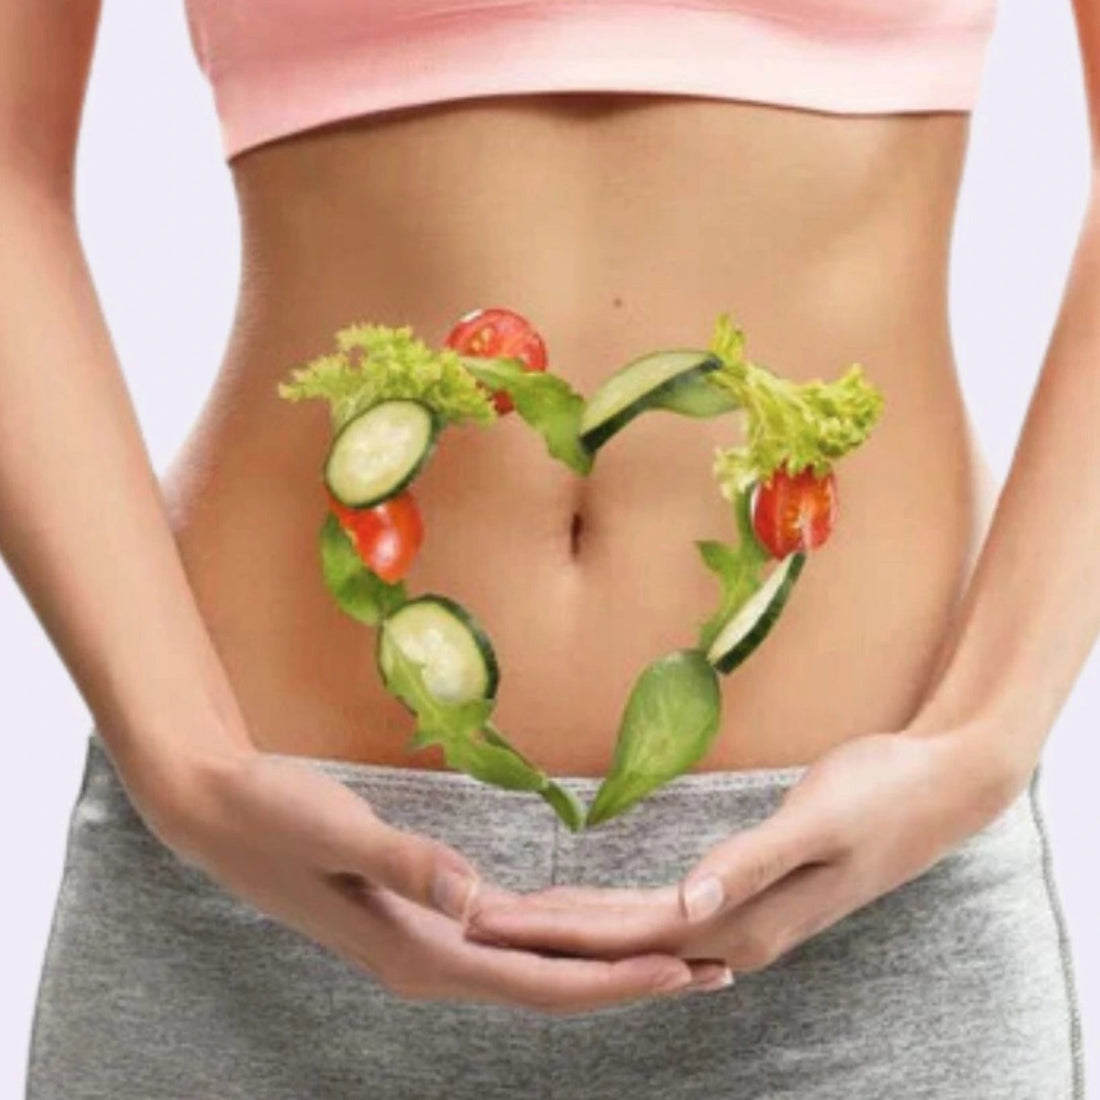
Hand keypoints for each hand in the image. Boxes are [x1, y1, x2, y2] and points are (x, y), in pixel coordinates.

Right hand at [130, 743, 728, 1013]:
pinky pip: (506, 942)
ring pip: (532, 968)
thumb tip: (477, 899)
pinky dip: (556, 941)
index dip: (614, 980)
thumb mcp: (338, 831)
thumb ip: (407, 863)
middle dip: (629, 982)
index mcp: (418, 951)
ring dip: (600, 965)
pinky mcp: (419, 917)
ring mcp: (423, 944)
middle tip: (710, 970)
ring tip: (669, 957)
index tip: (684, 972)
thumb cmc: (272, 816)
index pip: (537, 981)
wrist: (218, 814)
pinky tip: (583, 929)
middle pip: (549, 988)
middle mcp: (429, 962)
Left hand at [461, 725, 1031, 972]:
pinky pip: (660, 910)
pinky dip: (613, 909)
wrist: (936, 789)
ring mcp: (740, 918)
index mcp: (740, 925)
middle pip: (615, 940)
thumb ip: (751, 865)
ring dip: (570, 924)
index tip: (484, 921)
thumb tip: (688, 912)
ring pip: (633, 929)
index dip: (549, 929)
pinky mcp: (744, 892)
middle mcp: (732, 935)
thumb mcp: (816, 821)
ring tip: (509, 915)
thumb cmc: (879, 797)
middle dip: (540, 932)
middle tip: (468, 917)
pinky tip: (588, 906)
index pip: (621, 935)